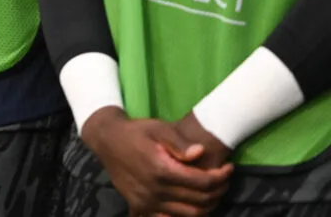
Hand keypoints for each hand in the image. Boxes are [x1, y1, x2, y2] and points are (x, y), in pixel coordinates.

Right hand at [82, 107, 232, 216]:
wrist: (106, 140)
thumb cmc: (135, 131)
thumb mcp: (157, 128)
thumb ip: (179, 142)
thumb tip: (201, 152)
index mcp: (161, 169)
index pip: (202, 182)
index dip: (221, 177)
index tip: (228, 168)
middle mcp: (155, 189)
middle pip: (200, 200)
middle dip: (218, 190)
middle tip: (224, 179)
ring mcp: (147, 201)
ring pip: (189, 213)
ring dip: (207, 205)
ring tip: (212, 191)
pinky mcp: (140, 206)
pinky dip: (186, 215)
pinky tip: (192, 203)